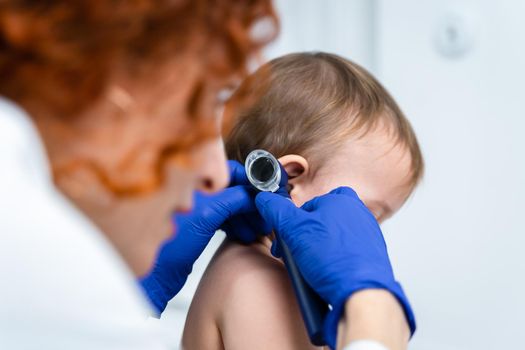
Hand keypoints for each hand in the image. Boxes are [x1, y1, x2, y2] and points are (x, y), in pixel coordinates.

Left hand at [140, 160, 263, 313]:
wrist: (156, 274)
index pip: (230, 170)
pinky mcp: (198, 222)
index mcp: (192, 178)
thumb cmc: (171, 243)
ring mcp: (197, 206)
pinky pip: (224, 215)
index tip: (265, 195)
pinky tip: (245, 234)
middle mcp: (194, 188)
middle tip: (263, 218)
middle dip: (250, 201)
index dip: (250, 182)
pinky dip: (236, 222)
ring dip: (246, 215)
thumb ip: (234, 197)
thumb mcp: (208, 214)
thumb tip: (255, 193)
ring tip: (257, 230)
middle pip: (233, 187)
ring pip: (230, 203)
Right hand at [255, 187, 415, 348]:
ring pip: (331, 238)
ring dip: (317, 250)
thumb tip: (265, 199)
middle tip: (295, 253)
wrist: (361, 292)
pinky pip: (344, 253)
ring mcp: (367, 234)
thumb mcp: (294, 229)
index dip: (293, 222)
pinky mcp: (371, 255)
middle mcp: (358, 214)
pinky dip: (333, 261)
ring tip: (309, 267)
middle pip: (320, 222)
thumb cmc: (333, 259)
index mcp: (341, 200)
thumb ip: (277, 211)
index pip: (307, 205)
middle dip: (303, 238)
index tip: (287, 237)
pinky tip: (325, 273)